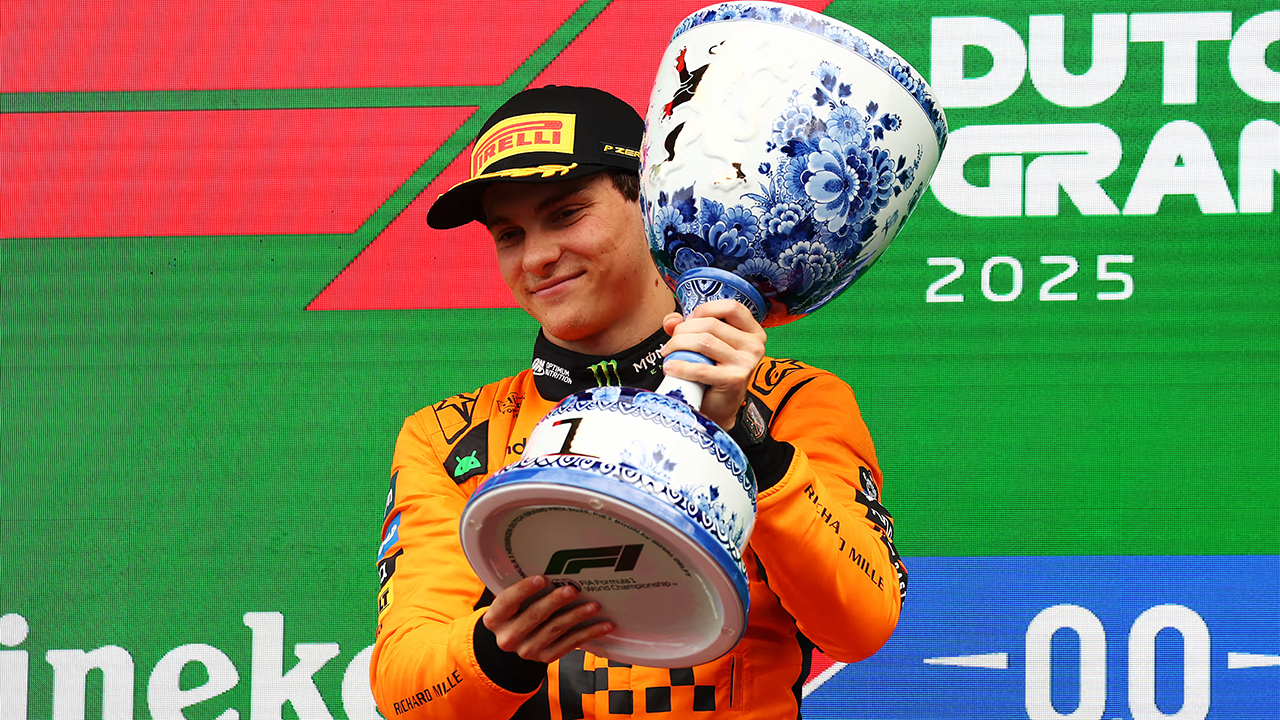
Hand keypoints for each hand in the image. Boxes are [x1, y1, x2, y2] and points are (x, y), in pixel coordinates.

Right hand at [482, 576, 613, 662]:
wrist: (514, 642)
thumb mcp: (510, 601)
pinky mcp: (545, 658)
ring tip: (593, 606)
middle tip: (572, 589)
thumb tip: (551, 566)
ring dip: (577, 616)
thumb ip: (522, 588)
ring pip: (555, 630)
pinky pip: (570, 644)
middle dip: (555, 602)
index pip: (507, 601)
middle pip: (534, 616)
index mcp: (495, 619)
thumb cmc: (516, 612)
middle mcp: (508, 638)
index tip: (542, 579)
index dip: (524, 590)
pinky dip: (589, 633)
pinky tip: (603, 625)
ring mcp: (527, 651)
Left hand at [661, 299, 767, 430]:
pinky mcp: (735, 379)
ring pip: (703, 342)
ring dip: (678, 346)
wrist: (719, 408)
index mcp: (753, 332)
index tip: (689, 321)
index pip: (731, 307)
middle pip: (711, 324)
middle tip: (671, 343)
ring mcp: (747, 363)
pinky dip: (681, 366)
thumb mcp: (705, 344)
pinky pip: (700, 367)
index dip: (705, 310)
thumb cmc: (714, 373)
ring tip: (668, 354)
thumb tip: (671, 319)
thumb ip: (688, 327)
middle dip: (683, 331)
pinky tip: (670, 367)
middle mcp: (754, 345)